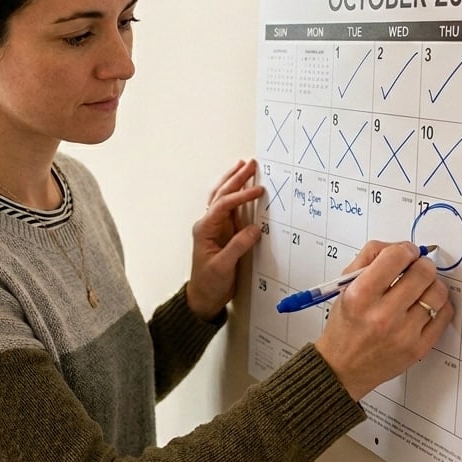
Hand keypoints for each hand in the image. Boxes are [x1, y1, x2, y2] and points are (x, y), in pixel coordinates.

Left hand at [186, 159, 264, 320]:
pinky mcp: (224, 233)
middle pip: (221, 195)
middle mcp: (208, 224)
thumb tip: (254, 229)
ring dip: (233, 181)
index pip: (223, 206)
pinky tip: (243, 187)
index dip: (240, 196)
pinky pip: (230, 209)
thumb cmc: (209, 283)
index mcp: (205, 229)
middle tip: (250, 164)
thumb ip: (238, 246)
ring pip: (223, 198)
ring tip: (243, 166)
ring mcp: (216, 228)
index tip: (258, 190)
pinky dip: (237, 196)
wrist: (203, 298)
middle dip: (235, 178)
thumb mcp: (223, 267)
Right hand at [313, 240, 453, 400]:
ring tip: (420, 288)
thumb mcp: (345, 285)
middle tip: (416, 269)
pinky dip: (439, 304)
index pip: (396, 257)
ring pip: (438, 292)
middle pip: (423, 272)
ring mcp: (404, 333)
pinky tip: (425, 305)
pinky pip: (444, 314)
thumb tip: (399, 246)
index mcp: (360, 295)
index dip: (406, 249)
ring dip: (432, 284)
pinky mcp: (419, 347)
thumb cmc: (345, 324)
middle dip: (421, 265)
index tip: (407, 253)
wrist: (343, 366)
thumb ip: (368, 258)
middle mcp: (382, 315)